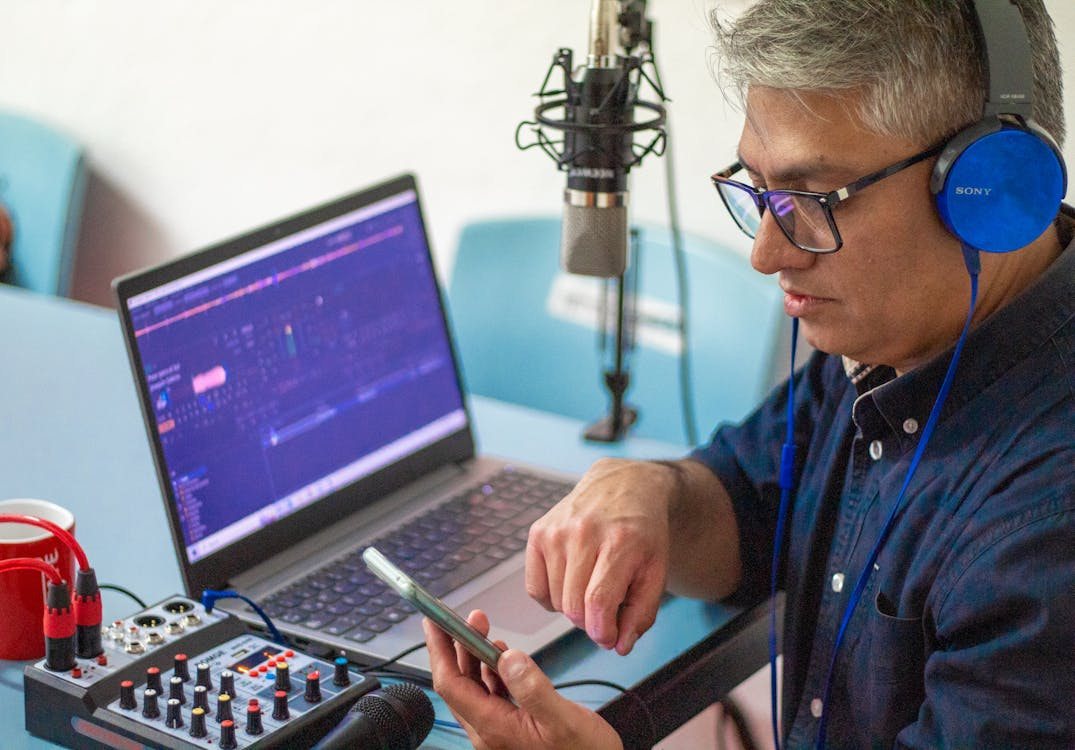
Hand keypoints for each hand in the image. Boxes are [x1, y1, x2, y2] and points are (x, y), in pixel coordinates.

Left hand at [424, 611, 622, 749]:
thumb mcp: (564, 721)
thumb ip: (534, 689)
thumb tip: (509, 657)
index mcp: (494, 729)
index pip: (451, 685)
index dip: (440, 650)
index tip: (435, 622)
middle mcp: (489, 732)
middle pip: (459, 684)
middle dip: (457, 646)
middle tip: (468, 617)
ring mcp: (499, 732)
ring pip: (474, 688)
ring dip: (474, 656)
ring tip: (482, 628)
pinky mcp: (511, 729)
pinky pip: (491, 696)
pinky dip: (491, 671)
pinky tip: (501, 656)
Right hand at [525, 458, 678, 653]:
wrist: (625, 486)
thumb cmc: (643, 532)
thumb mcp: (656, 571)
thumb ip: (642, 613)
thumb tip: (619, 646)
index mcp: (620, 542)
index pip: (598, 603)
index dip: (603, 632)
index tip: (610, 637)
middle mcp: (584, 532)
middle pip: (573, 606)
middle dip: (590, 622)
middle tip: (605, 612)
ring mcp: (557, 530)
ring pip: (555, 601)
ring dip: (572, 608)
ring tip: (591, 588)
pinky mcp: (538, 532)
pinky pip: (535, 589)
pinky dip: (551, 597)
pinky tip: (570, 582)